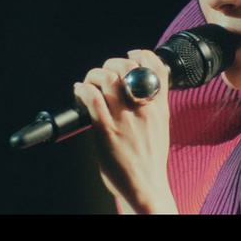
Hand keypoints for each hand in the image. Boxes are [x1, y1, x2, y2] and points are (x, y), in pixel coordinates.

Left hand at [73, 49, 176, 213]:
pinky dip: (83, 91)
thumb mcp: (160, 126)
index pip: (155, 67)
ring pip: (108, 79)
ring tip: (89, 84)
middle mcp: (144, 108)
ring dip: (95, 76)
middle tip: (103, 75)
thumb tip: (137, 88)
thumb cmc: (150, 159)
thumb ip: (152, 105)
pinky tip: (79, 93)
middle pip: (128, 67)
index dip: (141, 55)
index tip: (131, 56)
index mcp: (159, 107)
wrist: (147, 185)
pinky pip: (93, 100)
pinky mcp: (107, 131)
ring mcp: (125, 119)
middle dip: (111, 64)